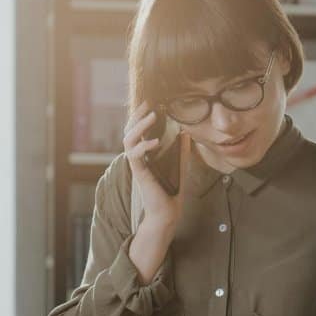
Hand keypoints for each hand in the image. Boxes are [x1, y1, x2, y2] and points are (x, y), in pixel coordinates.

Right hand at [123, 102, 190, 229]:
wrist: (167, 212)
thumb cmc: (171, 190)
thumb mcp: (179, 165)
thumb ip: (181, 150)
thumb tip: (187, 133)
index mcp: (144, 154)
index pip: (137, 130)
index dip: (140, 116)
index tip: (149, 103)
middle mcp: (138, 157)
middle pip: (128, 131)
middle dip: (136, 116)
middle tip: (147, 103)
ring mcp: (137, 165)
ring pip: (128, 140)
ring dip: (139, 126)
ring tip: (152, 116)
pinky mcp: (139, 174)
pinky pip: (135, 157)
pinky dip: (144, 147)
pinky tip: (155, 142)